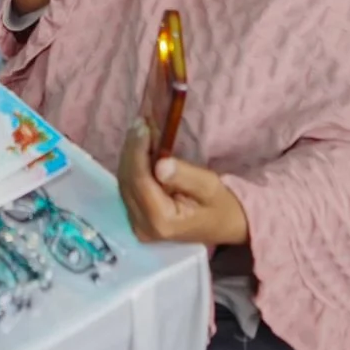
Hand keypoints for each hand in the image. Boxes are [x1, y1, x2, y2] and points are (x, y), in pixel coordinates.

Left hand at [115, 127, 248, 246]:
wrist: (225, 226)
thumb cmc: (220, 205)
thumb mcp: (209, 186)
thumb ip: (185, 176)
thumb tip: (160, 164)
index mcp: (162, 221)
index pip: (140, 181)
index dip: (137, 151)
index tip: (142, 126)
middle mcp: (144, 227)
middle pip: (128, 181)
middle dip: (131, 149)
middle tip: (140, 122)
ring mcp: (138, 225)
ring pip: (124, 183)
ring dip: (130, 154)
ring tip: (139, 129)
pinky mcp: (137, 218)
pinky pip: (129, 187)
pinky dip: (133, 164)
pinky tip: (139, 146)